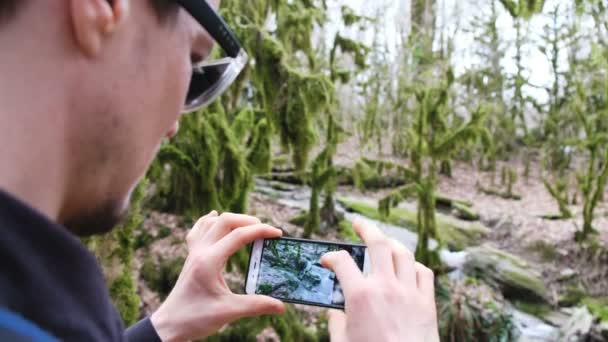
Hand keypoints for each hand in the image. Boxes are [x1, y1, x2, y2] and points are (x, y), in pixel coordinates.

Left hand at [150, 211, 285, 341]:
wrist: (169, 325)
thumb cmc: (195, 318)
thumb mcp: (229, 312)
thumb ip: (256, 306)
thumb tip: (281, 307)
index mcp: (209, 261)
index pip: (238, 235)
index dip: (261, 231)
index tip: (278, 234)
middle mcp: (200, 252)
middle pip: (225, 221)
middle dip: (248, 220)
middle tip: (265, 230)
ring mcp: (193, 253)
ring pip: (211, 222)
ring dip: (231, 220)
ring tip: (248, 226)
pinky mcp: (191, 257)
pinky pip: (198, 230)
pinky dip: (209, 221)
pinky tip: (214, 217)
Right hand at [320, 219, 438, 341]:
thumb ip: (336, 323)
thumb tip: (336, 312)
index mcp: (360, 296)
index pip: (341, 262)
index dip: (330, 257)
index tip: (326, 261)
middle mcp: (386, 287)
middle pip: (377, 244)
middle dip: (366, 228)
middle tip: (357, 223)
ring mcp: (409, 293)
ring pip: (403, 253)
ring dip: (391, 242)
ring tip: (383, 240)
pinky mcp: (427, 303)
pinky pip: (423, 272)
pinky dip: (414, 265)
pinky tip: (407, 266)